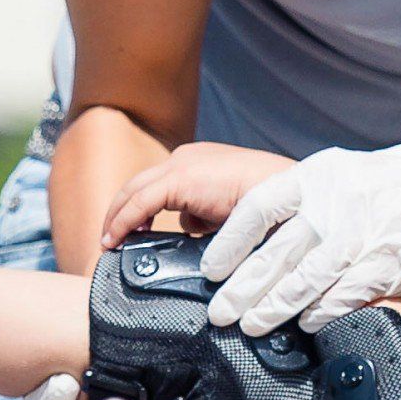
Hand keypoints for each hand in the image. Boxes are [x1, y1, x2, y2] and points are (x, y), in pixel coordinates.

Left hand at [97, 141, 295, 245]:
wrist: (290, 194)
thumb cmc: (270, 206)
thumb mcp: (231, 210)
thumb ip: (206, 215)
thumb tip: (187, 230)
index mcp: (200, 161)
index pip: (159, 183)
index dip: (138, 208)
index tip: (132, 232)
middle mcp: (188, 157)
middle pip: (139, 184)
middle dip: (121, 210)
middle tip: (110, 237)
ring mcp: (183, 165)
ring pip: (135, 191)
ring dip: (118, 217)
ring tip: (110, 242)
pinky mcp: (181, 180)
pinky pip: (140, 204)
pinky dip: (124, 222)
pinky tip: (116, 241)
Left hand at [200, 142, 400, 334]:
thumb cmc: (388, 185)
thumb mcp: (338, 175)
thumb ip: (301, 202)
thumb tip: (255, 241)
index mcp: (316, 178)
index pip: (258, 208)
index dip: (230, 242)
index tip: (211, 268)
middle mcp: (334, 206)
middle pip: (276, 254)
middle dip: (243, 288)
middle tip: (220, 313)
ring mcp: (361, 237)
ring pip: (305, 281)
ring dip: (274, 309)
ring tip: (252, 326)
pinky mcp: (386, 266)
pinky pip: (343, 296)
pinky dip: (321, 314)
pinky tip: (306, 325)